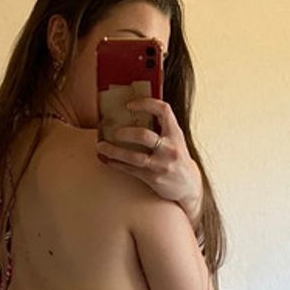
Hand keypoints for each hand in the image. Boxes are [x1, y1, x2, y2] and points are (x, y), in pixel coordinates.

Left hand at [96, 96, 202, 228]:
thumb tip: (134, 113)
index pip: (163, 110)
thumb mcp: (175, 140)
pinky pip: (131, 170)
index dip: (146, 103)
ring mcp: (162, 164)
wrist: (189, 186)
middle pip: (144, 136)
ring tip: (100, 146)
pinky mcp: (154, 178)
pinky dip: (116, 164)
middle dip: (125, 133)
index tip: (129, 105)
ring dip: (114, 151)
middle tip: (113, 132)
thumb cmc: (177, 158)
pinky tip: (107, 160)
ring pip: (134, 157)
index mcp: (175, 133)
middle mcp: (170, 148)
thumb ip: (161, 128)